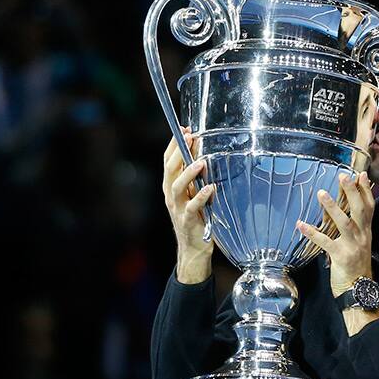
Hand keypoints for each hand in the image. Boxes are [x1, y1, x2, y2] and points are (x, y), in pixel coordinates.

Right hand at [162, 127, 215, 283]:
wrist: (194, 249)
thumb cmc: (196, 218)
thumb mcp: (193, 194)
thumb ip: (195, 178)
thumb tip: (203, 154)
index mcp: (171, 187)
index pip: (168, 162)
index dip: (174, 145)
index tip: (184, 129)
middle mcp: (171, 196)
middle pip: (169, 170)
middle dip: (178, 152)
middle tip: (190, 137)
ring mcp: (178, 208)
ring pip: (177, 187)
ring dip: (188, 173)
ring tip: (200, 162)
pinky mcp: (188, 221)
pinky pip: (192, 207)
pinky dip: (201, 197)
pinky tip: (210, 188)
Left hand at [297, 172, 374, 296]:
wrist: (358, 289)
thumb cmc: (355, 265)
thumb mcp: (359, 243)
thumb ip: (353, 227)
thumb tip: (342, 209)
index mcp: (366, 232)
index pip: (369, 207)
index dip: (365, 190)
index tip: (360, 174)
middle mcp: (362, 236)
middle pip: (359, 210)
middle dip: (352, 192)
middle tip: (343, 177)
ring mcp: (352, 246)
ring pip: (344, 223)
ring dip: (332, 207)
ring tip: (321, 193)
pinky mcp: (341, 256)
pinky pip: (325, 242)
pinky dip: (312, 232)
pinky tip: (301, 224)